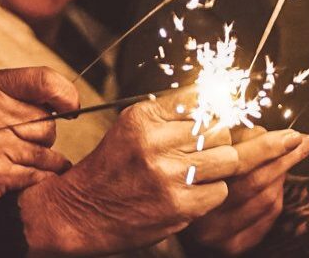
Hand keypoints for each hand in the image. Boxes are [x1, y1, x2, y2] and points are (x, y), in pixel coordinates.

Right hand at [0, 67, 78, 221]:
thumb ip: (8, 93)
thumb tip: (58, 98)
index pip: (44, 81)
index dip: (66, 95)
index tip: (70, 106)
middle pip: (48, 122)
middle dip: (43, 134)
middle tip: (23, 141)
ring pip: (46, 152)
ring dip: (43, 159)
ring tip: (21, 160)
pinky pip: (38, 175)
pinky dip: (39, 178)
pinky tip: (25, 175)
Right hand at [21, 92, 293, 255]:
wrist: (81, 211)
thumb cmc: (112, 168)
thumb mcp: (131, 128)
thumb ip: (171, 113)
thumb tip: (218, 97)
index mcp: (143, 118)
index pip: (200, 99)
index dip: (212, 109)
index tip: (214, 114)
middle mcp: (155, 143)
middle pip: (219, 128)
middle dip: (216, 139)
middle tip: (201, 150)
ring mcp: (169, 176)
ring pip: (228, 158)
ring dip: (219, 165)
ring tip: (199, 171)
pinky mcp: (179, 206)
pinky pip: (221, 190)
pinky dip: (211, 192)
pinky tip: (192, 192)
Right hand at [181, 125, 308, 253]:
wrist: (169, 209)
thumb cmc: (196, 169)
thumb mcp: (206, 146)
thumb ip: (234, 137)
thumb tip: (268, 133)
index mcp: (192, 181)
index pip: (239, 160)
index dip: (270, 145)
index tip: (292, 134)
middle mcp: (203, 212)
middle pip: (256, 180)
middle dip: (286, 158)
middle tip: (303, 142)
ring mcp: (217, 233)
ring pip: (266, 199)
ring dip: (281, 176)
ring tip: (285, 160)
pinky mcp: (232, 247)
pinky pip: (268, 219)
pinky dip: (277, 198)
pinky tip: (275, 184)